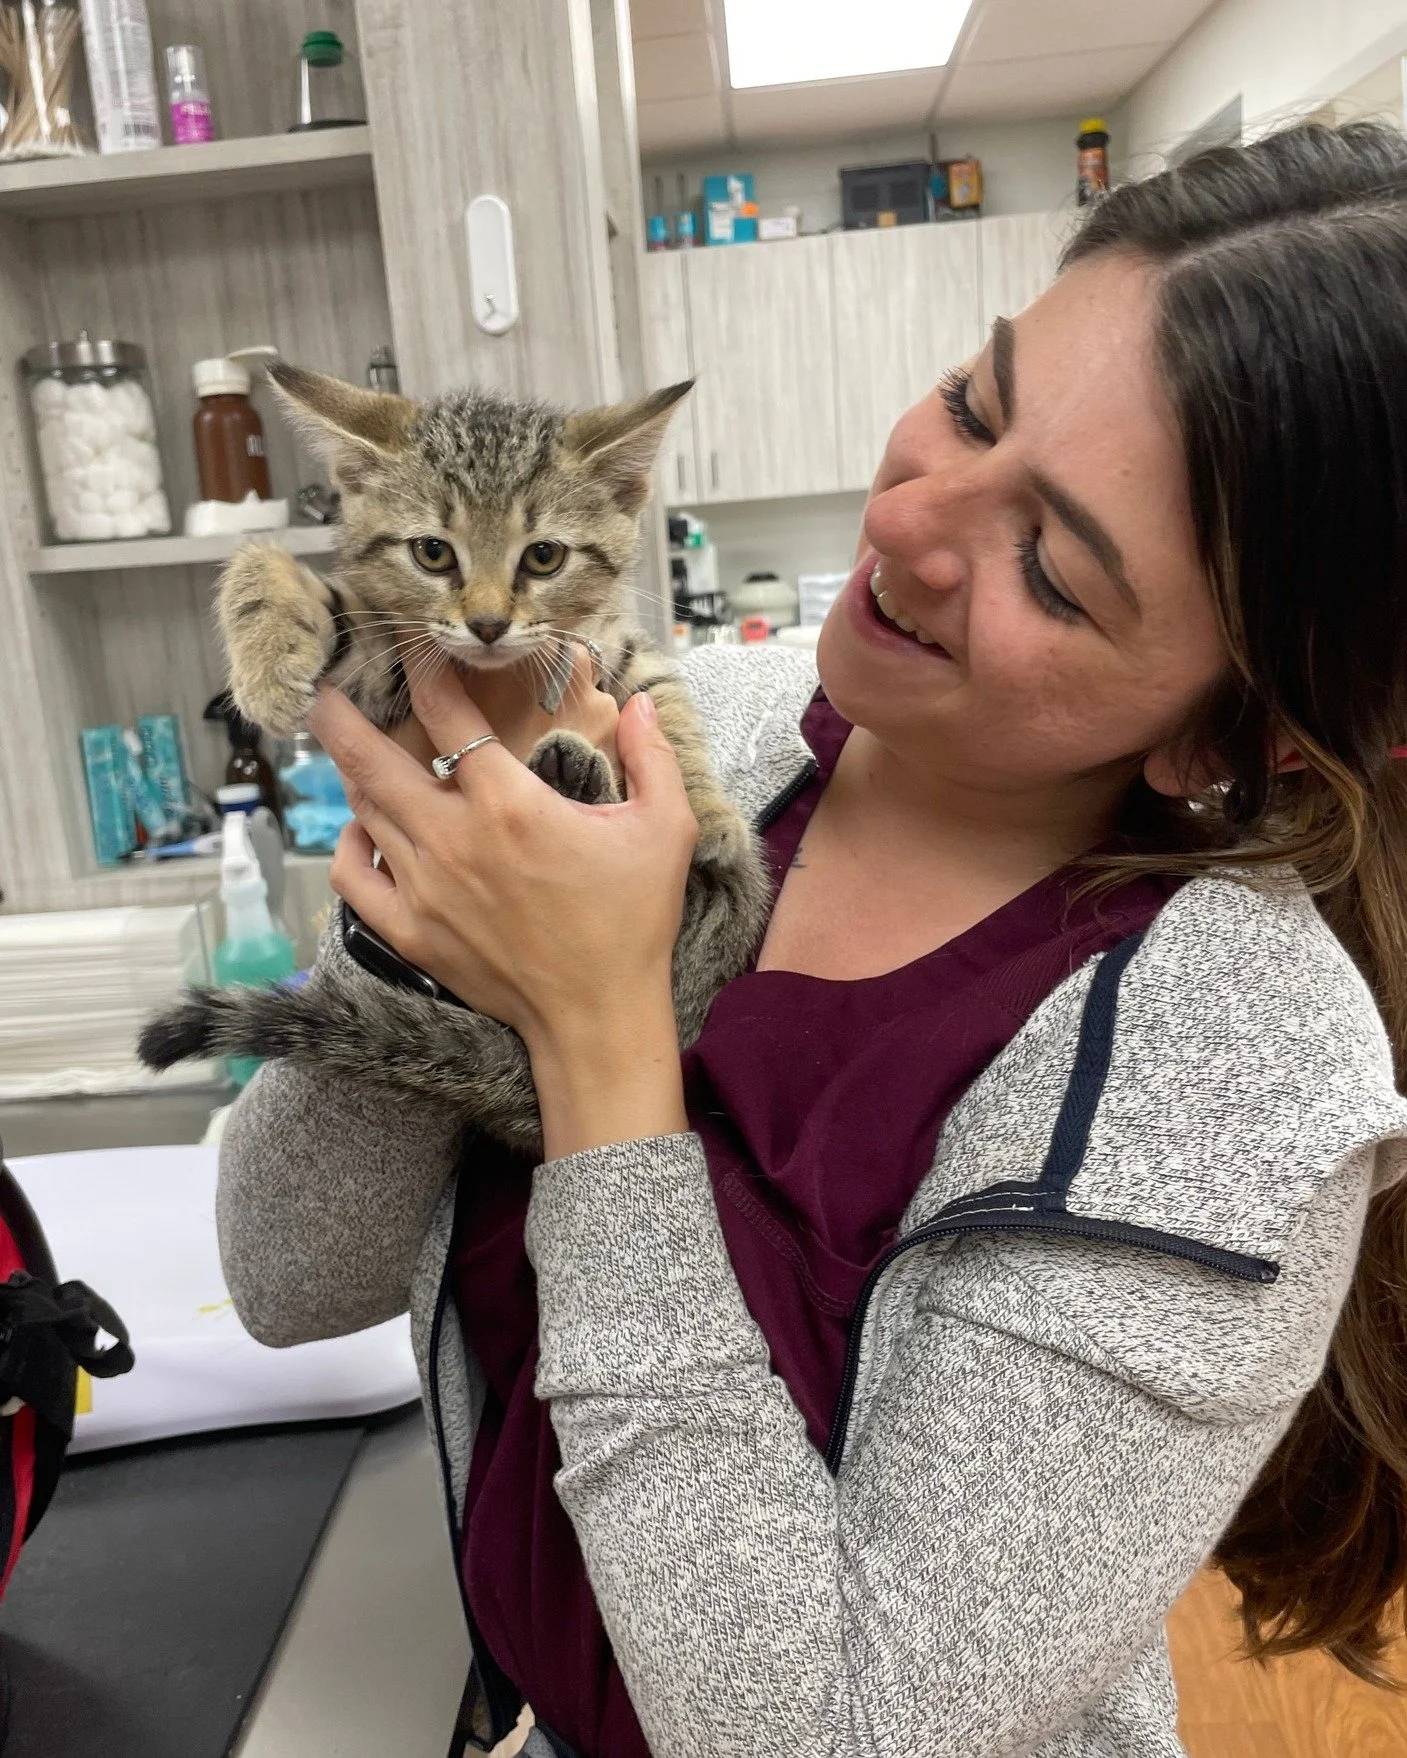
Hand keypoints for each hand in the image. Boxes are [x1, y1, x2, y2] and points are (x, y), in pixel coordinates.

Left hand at [307, 663, 697, 1156]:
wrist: (597, 1016)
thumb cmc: (632, 922)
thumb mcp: (666, 831)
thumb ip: (653, 758)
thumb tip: (642, 703)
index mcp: (509, 804)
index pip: (446, 714)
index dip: (426, 671)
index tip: (418, 650)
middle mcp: (452, 838)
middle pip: (372, 759)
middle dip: (341, 716)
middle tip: (326, 689)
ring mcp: (422, 887)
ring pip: (363, 812)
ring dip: (353, 775)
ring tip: (349, 749)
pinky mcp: (410, 931)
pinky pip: (352, 877)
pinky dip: (348, 846)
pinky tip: (362, 831)